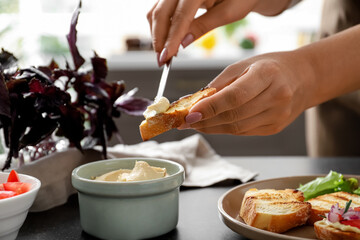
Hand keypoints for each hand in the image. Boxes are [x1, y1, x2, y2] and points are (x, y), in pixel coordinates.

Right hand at [147, 0, 257, 65]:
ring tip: (165, 54)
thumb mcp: (228, 13)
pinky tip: (167, 41)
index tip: (166, 57)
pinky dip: (161, 27)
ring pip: (156, 12)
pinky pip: (160, 10)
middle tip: (162, 61)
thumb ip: (203, 26)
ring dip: (158, 34)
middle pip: (161, 13)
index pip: (180, 16)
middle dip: (159, 39)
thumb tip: (183, 42)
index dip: (171, 39)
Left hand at [181, 52, 313, 135]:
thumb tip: (194, 101)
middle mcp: (277, 97)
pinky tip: (212, 125)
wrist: (303, 78)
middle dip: (205, 121)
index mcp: (268, 75)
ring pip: (237, 128)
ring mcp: (278, 116)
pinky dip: (224, 129)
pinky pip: (243, 132)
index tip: (189, 113)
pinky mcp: (275, 128)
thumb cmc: (270, 67)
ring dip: (211, 127)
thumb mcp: (244, 65)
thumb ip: (220, 83)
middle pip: (234, 115)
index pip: (235, 96)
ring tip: (194, 123)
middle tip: (184, 121)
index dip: (210, 107)